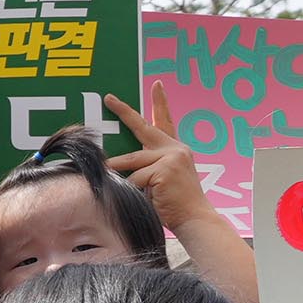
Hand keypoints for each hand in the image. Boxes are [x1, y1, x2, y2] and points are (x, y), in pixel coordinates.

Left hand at [98, 93, 203, 217]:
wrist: (194, 218)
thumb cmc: (173, 204)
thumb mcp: (157, 180)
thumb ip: (143, 168)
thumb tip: (111, 164)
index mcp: (175, 150)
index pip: (165, 122)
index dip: (160, 103)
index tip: (156, 85)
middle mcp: (175, 148)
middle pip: (143, 127)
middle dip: (124, 112)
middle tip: (109, 98)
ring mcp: (171, 156)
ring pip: (131, 162)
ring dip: (119, 173)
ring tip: (119, 182)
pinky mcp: (165, 168)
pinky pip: (134, 178)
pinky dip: (132, 190)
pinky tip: (146, 199)